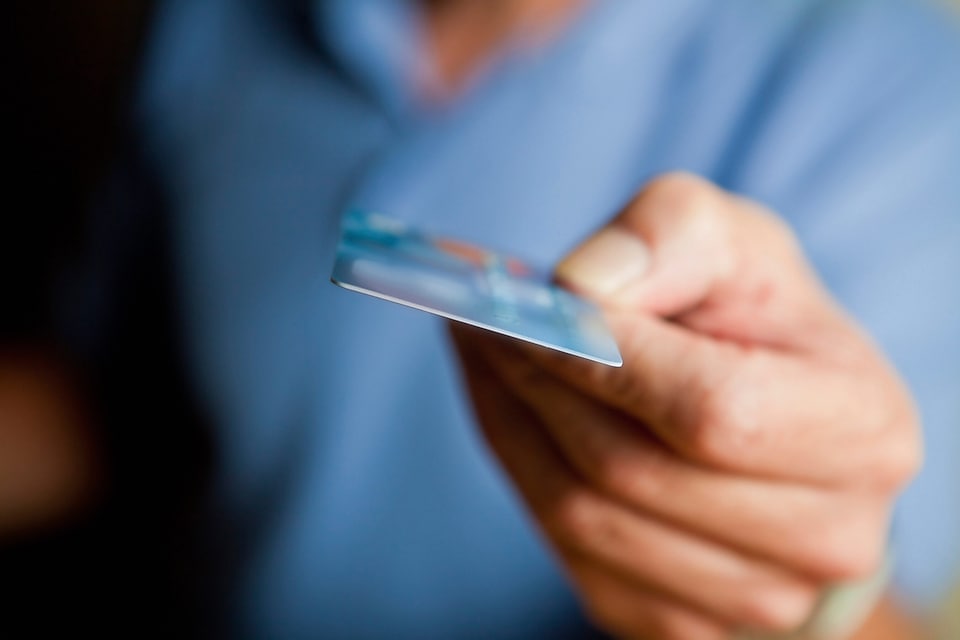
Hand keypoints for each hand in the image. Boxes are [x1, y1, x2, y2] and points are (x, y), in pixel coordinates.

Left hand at [451, 173, 921, 638]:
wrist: (776, 416)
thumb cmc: (755, 323)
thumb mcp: (732, 242)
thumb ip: (668, 232)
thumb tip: (580, 288)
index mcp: (862, 431)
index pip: (711, 409)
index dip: (605, 358)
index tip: (529, 308)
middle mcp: (825, 537)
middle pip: (630, 470)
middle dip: (536, 384)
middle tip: (477, 320)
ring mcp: (752, 599)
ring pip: (583, 518)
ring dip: (512, 424)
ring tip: (483, 353)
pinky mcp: (679, 622)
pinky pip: (569, 552)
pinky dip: (520, 469)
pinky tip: (510, 408)